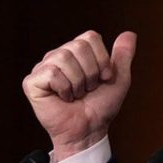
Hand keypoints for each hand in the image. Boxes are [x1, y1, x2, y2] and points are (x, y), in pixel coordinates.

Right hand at [23, 31, 136, 161]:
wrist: (89, 129)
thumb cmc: (101, 106)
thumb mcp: (119, 78)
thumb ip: (123, 55)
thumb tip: (130, 33)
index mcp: (76, 52)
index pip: (90, 37)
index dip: (102, 59)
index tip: (104, 78)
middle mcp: (58, 56)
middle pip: (78, 46)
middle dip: (92, 72)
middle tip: (88, 88)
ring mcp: (43, 68)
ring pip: (65, 58)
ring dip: (79, 82)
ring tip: (76, 94)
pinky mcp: (32, 81)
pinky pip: (52, 73)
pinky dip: (65, 89)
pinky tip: (64, 98)